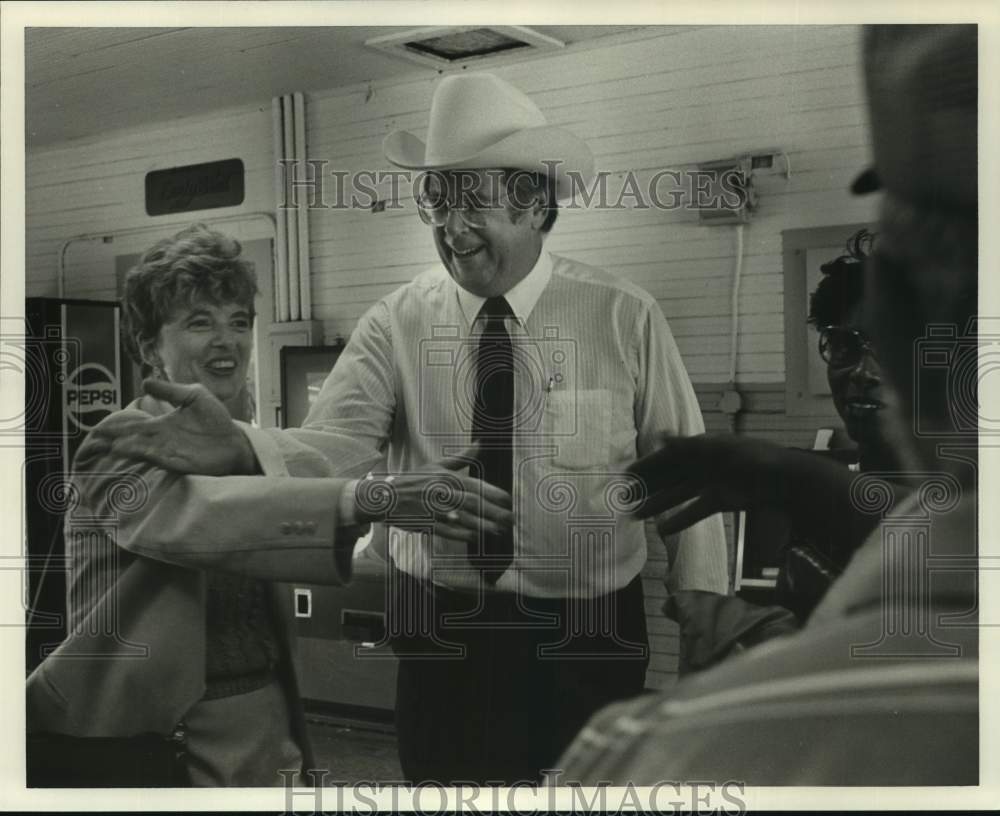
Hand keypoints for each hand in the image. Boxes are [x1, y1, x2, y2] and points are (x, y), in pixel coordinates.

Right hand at [81, 379, 256, 475]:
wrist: (235, 441)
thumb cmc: (216, 419)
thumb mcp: (194, 396)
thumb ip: (171, 390)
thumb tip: (144, 382)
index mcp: (163, 424)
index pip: (134, 426)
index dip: (117, 427)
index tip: (98, 427)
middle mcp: (162, 439)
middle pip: (133, 439)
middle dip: (115, 440)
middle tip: (95, 440)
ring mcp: (169, 451)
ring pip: (142, 449)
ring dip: (128, 448)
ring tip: (112, 446)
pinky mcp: (180, 462)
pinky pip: (159, 458)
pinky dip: (146, 455)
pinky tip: (135, 451)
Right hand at [353, 446, 513, 544]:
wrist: (387, 497)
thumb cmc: (415, 480)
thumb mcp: (436, 465)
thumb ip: (461, 458)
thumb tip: (479, 444)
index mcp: (447, 478)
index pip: (476, 486)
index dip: (494, 494)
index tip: (509, 501)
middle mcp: (443, 493)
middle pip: (474, 504)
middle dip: (494, 512)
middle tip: (510, 518)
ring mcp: (435, 510)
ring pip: (464, 518)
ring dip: (483, 525)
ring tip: (498, 530)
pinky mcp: (427, 524)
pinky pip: (448, 531)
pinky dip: (462, 534)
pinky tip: (475, 537)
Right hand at [627, 433, 789, 534]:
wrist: (787, 480)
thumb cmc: (754, 458)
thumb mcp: (719, 449)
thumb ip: (689, 446)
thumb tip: (661, 436)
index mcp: (701, 448)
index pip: (667, 457)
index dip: (647, 466)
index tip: (626, 476)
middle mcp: (703, 465)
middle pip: (669, 477)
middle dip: (647, 487)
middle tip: (623, 499)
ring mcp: (712, 483)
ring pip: (678, 495)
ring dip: (657, 505)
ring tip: (635, 516)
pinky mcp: (722, 501)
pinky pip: (696, 510)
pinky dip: (681, 520)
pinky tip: (663, 530)